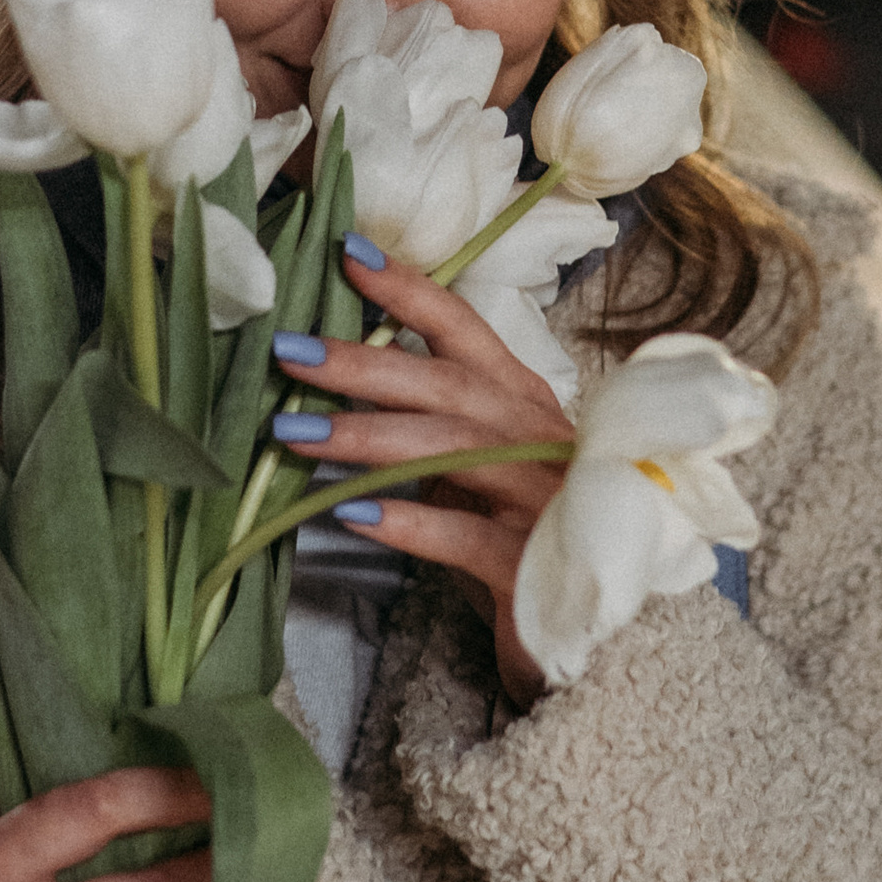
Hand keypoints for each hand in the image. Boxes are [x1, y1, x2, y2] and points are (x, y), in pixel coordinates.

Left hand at [275, 240, 572, 708]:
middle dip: (363, 364)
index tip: (347, 253)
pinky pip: (463, 535)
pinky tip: (353, 517)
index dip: (410, 290)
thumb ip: (435, 422)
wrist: (592, 628)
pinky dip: (409, 521)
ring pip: (450, 452)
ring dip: (366, 437)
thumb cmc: (525, 534)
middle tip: (289, 350)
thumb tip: (345, 375)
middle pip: (446, 386)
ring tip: (291, 433)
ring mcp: (541, 499)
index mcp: (522, 402)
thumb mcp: (481, 465)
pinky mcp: (532, 563)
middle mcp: (537, 439)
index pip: (464, 330)